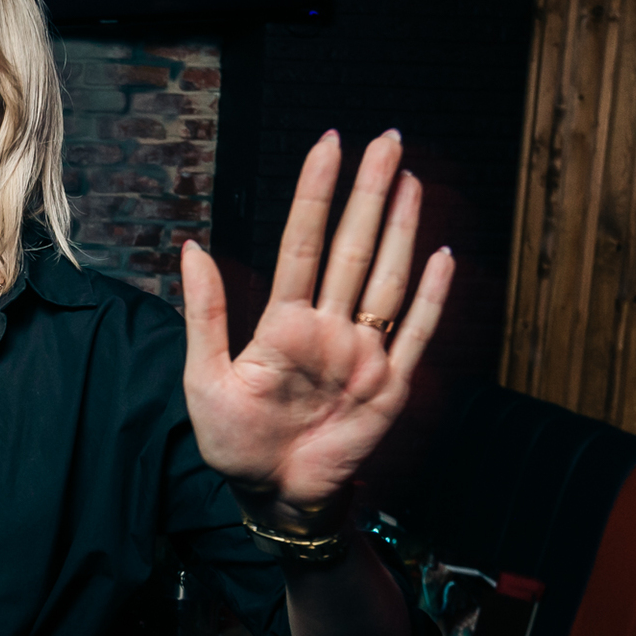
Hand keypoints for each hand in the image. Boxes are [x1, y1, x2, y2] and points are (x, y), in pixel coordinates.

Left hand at [180, 129, 453, 519]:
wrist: (271, 495)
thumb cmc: (234, 440)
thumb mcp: (204, 377)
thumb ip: (206, 313)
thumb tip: (192, 247)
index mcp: (284, 321)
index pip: (304, 241)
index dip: (317, 193)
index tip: (329, 145)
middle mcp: (329, 326)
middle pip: (354, 247)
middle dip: (371, 193)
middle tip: (388, 141)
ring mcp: (363, 353)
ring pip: (388, 279)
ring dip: (403, 230)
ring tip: (412, 180)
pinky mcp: (389, 386)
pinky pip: (416, 335)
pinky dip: (432, 298)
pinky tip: (442, 256)